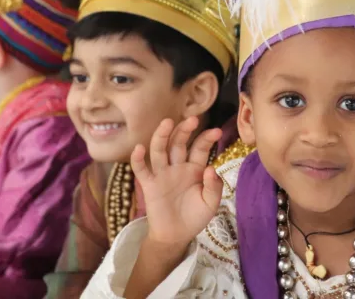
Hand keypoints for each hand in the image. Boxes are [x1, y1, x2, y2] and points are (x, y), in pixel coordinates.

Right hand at [131, 117, 222, 247]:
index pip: (199, 148)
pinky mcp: (149, 185)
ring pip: (160, 150)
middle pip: (178, 143)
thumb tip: (210, 169)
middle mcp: (177, 167)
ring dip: (162, 136)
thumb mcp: (210, 203)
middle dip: (184, 130)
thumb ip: (213, 187)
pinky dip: (138, 159)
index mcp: (194, 168)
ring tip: (167, 122)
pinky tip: (139, 149)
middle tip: (192, 119)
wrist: (177, 236)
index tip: (216, 132)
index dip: (207, 139)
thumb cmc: (195, 216)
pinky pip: (141, 170)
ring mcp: (162, 174)